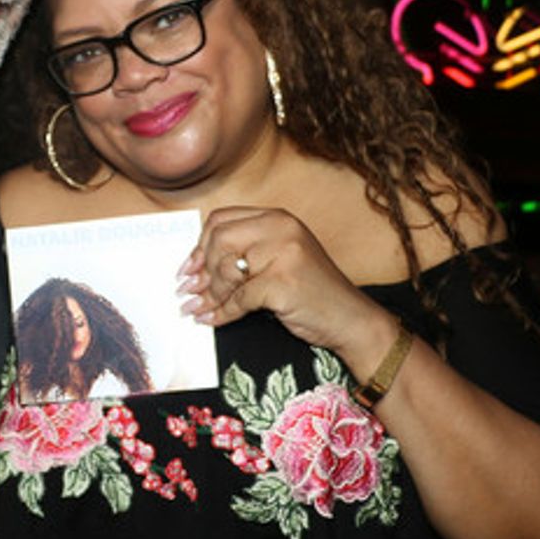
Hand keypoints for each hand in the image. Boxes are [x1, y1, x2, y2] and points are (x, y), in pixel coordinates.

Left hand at [176, 206, 387, 356]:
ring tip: (198, 308)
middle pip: (218, 240)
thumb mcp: (279, 258)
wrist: (351, 319)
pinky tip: (212, 320)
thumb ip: (244, 253)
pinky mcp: (282, 283)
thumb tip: (192, 268)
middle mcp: (281, 229)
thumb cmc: (312, 291)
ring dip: (210, 294)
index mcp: (277, 218)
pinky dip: (222, 313)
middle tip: (189, 290)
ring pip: (226, 270)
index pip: (221, 219)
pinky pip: (238, 298)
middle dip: (201, 269)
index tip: (188, 267)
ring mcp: (283, 254)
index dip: (199, 244)